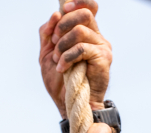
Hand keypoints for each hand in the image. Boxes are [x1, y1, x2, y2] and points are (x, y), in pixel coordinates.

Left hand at [39, 1, 112, 118]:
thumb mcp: (47, 54)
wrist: (69, 104)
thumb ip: (47, 34)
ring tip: (57, 61)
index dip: (77, 3)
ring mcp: (102, 47)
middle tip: (54, 42)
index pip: (89, 7)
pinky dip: (67, 57)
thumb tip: (55, 15)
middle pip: (84, 13)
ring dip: (62, 45)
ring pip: (80, 30)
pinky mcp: (103, 58)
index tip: (63, 10)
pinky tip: (62, 68)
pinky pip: (82, 48)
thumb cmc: (60, 82)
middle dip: (63, 25)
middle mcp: (97, 37)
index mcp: (86, 33)